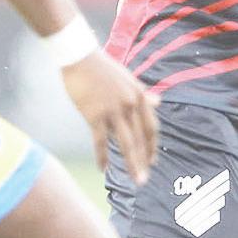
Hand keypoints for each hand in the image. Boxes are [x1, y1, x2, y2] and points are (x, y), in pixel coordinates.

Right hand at [61, 50, 157, 182]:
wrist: (79, 57)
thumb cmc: (102, 68)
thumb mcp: (128, 78)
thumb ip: (142, 93)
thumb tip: (159, 101)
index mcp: (139, 96)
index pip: (150, 127)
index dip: (152, 146)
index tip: (152, 161)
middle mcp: (129, 105)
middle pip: (140, 139)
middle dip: (143, 161)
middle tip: (144, 180)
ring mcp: (113, 110)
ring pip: (125, 143)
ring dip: (131, 164)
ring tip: (135, 180)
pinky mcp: (94, 114)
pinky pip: (100, 141)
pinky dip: (102, 156)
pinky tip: (104, 168)